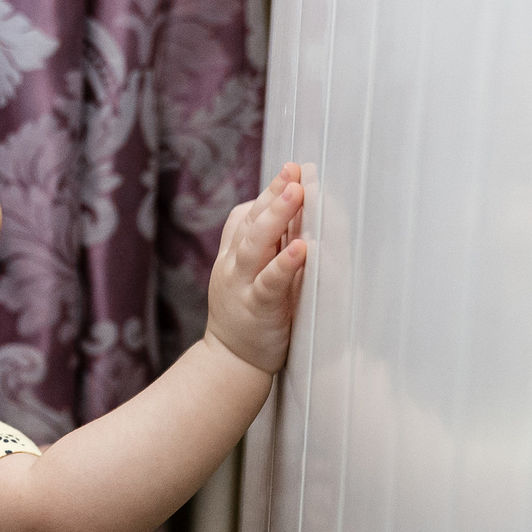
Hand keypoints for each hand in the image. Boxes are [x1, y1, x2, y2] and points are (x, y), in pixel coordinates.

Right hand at [203, 163, 310, 375]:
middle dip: (273, 194)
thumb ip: (266, 246)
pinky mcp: (256, 309)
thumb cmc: (249, 315)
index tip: (292, 169)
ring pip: (255, 244)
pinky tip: (300, 248)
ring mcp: (241, 285)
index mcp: (234, 254)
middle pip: (251, 222)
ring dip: (277, 216)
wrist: (230, 362)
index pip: (248, 215)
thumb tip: (294, 213)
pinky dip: (284, 264)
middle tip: (295, 171)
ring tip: (297, 193)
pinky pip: (268, 282)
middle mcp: (233, 265)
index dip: (268, 191)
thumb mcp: (250, 275)